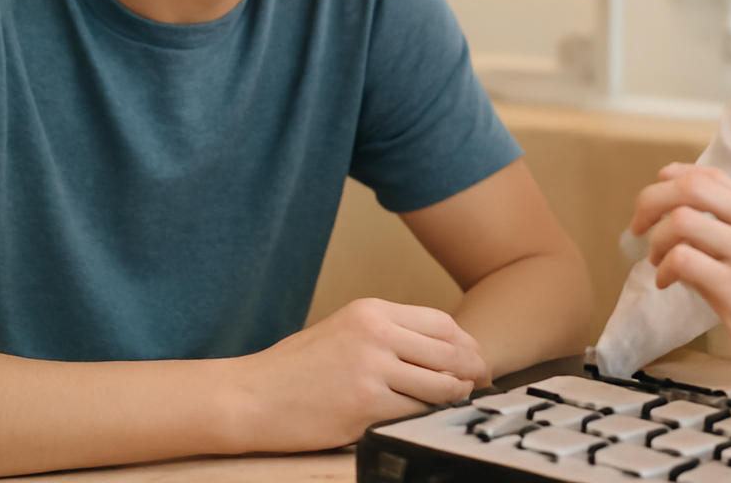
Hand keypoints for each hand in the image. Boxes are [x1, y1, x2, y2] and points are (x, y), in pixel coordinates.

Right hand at [236, 297, 491, 450]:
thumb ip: (386, 334)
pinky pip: (414, 412)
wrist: (249, 397)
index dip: (467, 344)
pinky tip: (426, 418)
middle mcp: (375, 333)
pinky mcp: (364, 405)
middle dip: (472, 371)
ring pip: (439, 384)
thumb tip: (437, 352)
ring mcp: (371, 369)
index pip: (440, 322)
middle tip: (481, 385)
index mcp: (371, 311)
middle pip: (449, 351)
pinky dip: (426, 417)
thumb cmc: (293, 370)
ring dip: (454, 397)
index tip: (476, 360)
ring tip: (457, 403)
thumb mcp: (342, 331)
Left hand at [631, 163, 730, 413]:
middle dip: (650, 202)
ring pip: (681, 220)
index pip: (706, 175)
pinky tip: (668, 283)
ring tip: (658, 263)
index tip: (654, 201)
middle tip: (639, 227)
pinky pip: (683, 260)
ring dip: (656, 241)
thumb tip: (681, 227)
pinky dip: (664, 270)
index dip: (670, 181)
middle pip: (687, 187)